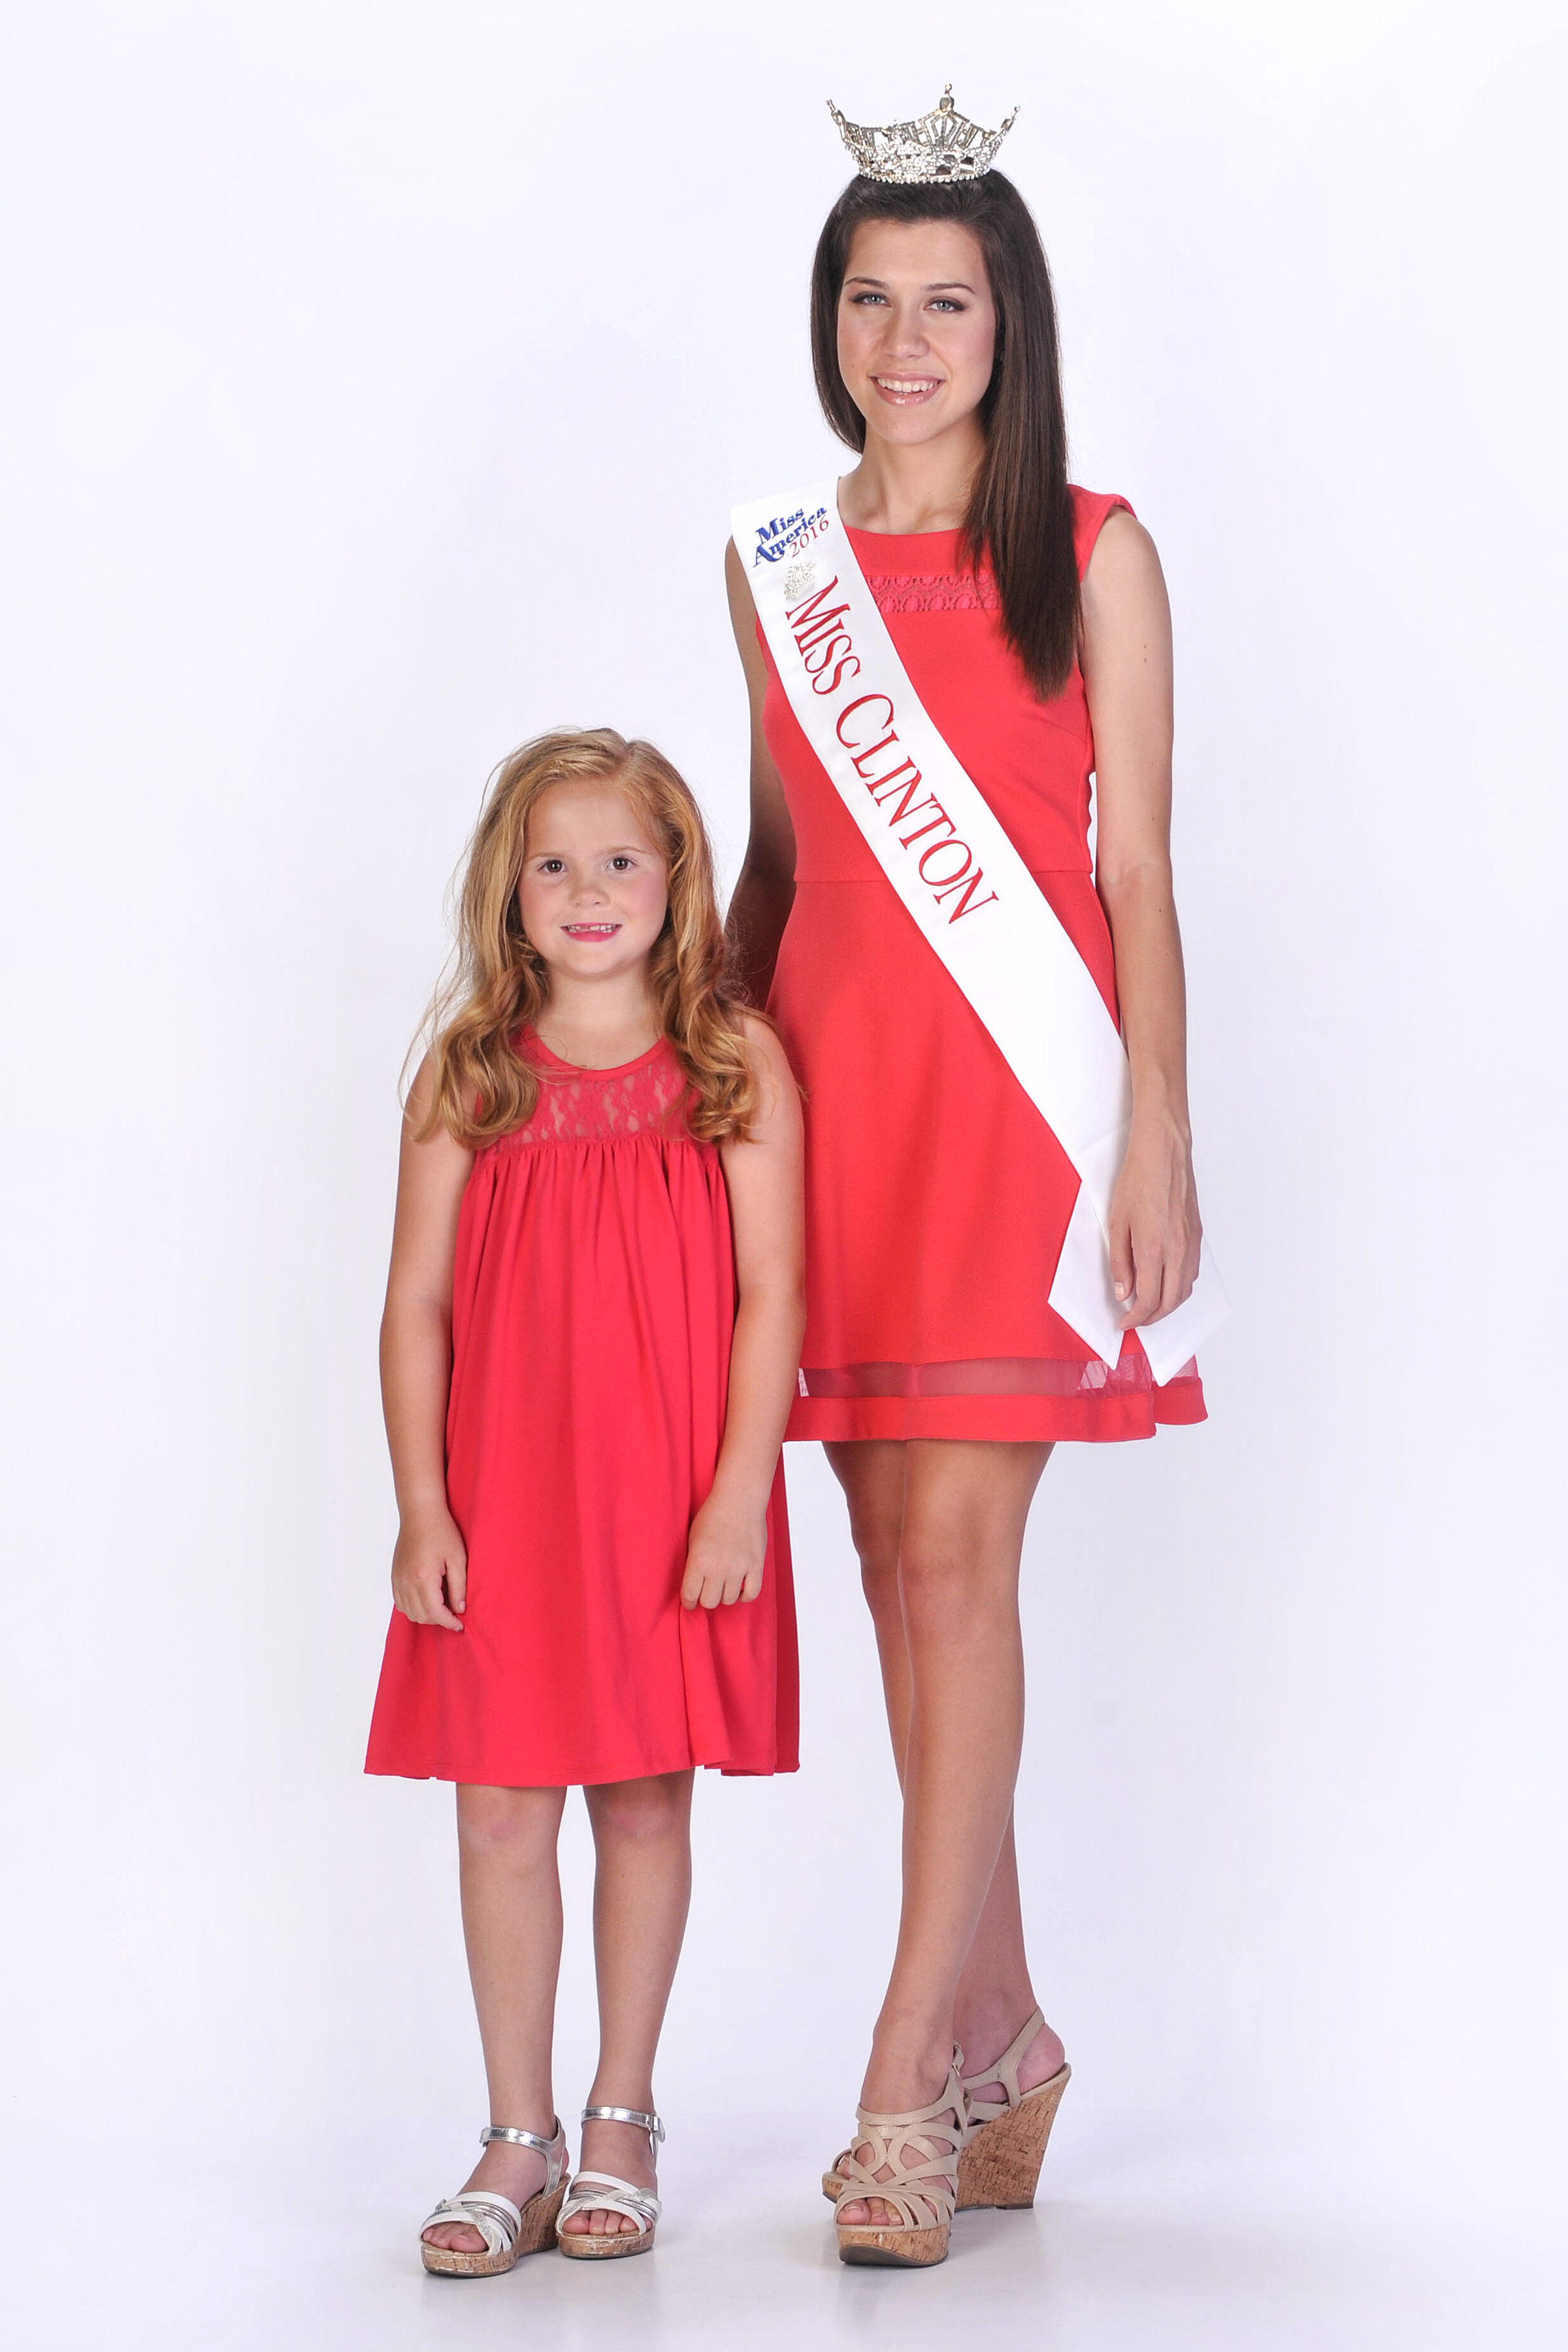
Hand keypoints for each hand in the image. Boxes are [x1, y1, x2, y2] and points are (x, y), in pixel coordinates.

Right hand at [391, 1504, 466, 1629]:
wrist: (420, 1513)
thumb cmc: (441, 1531)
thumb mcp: (457, 1558)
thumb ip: (459, 1586)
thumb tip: (459, 1609)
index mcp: (423, 1577)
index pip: (435, 1612)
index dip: (449, 1622)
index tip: (460, 1624)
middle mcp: (407, 1581)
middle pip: (421, 1616)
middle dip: (439, 1620)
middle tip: (453, 1612)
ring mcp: (398, 1579)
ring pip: (409, 1612)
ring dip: (425, 1615)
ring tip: (441, 1606)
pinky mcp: (394, 1576)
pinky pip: (400, 1603)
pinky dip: (412, 1608)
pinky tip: (426, 1599)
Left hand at [680, 1492, 764, 1608]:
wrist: (739, 1498)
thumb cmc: (713, 1515)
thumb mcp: (692, 1538)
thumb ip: (692, 1563)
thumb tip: (692, 1586)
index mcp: (698, 1560)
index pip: (689, 1596)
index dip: (688, 1603)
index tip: (689, 1602)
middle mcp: (718, 1567)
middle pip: (710, 1602)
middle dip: (706, 1598)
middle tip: (707, 1591)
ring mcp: (739, 1567)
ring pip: (729, 1599)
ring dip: (724, 1595)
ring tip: (723, 1584)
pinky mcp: (756, 1565)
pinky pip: (752, 1593)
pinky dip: (744, 1595)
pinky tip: (739, 1588)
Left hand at [1107, 1111, 1201, 1331]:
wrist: (1164, 1153)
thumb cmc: (1137, 1181)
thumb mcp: (1116, 1223)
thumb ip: (1119, 1262)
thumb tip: (1123, 1293)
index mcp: (1154, 1250)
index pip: (1148, 1301)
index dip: (1135, 1319)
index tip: (1123, 1323)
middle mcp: (1178, 1252)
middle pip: (1170, 1302)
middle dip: (1152, 1318)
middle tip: (1135, 1320)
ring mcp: (1191, 1244)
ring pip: (1185, 1290)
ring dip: (1168, 1305)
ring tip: (1148, 1305)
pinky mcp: (1198, 1236)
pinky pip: (1192, 1273)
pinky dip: (1179, 1287)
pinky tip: (1164, 1283)